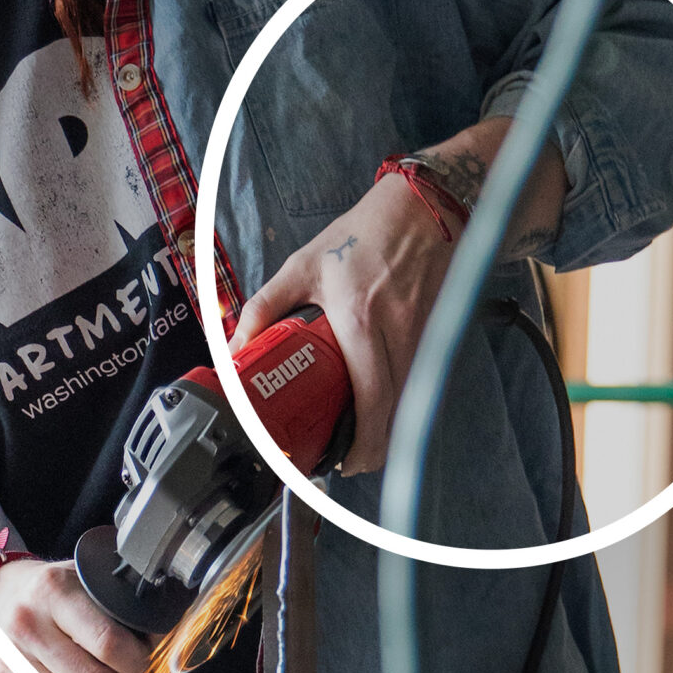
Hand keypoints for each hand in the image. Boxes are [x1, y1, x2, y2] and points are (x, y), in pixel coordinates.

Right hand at [0, 559, 152, 672]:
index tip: (147, 663)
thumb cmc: (55, 593)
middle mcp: (26, 625)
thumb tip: (165, 641)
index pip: (107, 643)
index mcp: (53, 591)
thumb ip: (120, 606)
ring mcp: (9, 660)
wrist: (1, 596)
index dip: (138, 662)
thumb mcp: (86, 580)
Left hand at [230, 119, 562, 474]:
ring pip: (412, 399)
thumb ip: (265, 306)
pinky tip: (385, 410)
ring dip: (390, 429)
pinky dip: (404, 401)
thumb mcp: (303, 265)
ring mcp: (423, 334)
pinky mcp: (436, 332)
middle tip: (349, 463)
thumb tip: (235, 345)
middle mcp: (397, 333)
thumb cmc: (364, 235)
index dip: (363, 440)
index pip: (371, 398)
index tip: (344, 460)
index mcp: (361, 320)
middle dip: (375, 448)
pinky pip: (421, 379)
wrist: (425, 209)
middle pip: (395, 411)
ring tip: (362, 444)